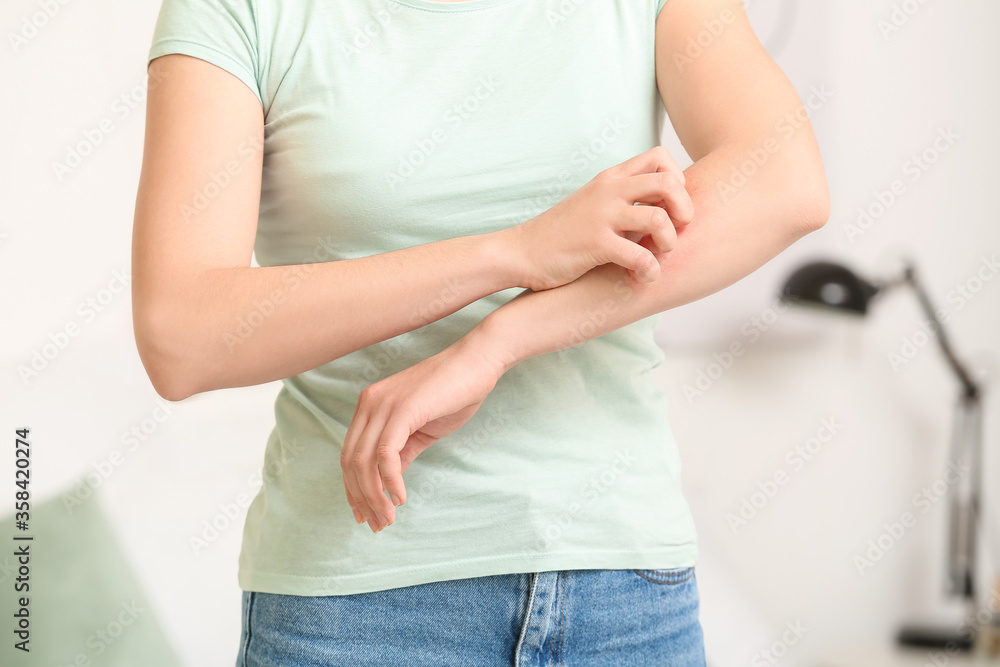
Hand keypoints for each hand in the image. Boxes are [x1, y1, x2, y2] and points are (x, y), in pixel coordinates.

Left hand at [339, 334, 509, 532]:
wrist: (478, 363)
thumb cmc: (455, 393)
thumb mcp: (421, 429)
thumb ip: (402, 451)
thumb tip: (389, 481)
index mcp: (370, 406)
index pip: (349, 455)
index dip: (354, 489)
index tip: (364, 514)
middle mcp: (369, 404)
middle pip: (350, 462)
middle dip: (361, 499)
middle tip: (377, 524)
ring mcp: (383, 405)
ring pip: (363, 462)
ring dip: (374, 496)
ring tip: (388, 518)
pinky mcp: (401, 410)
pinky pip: (385, 455)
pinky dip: (390, 482)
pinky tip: (401, 498)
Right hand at [509, 145, 693, 290]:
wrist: (522, 252)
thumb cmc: (561, 234)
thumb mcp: (593, 203)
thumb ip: (622, 198)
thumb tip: (662, 205)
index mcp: (610, 178)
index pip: (661, 156)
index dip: (678, 181)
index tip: (670, 207)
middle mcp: (608, 190)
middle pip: (670, 182)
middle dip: (685, 210)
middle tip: (677, 232)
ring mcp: (602, 216)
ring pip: (660, 219)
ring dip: (670, 243)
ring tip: (659, 257)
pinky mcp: (595, 244)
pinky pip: (640, 256)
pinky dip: (650, 271)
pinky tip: (643, 278)